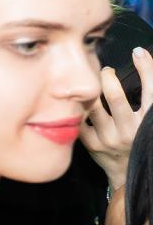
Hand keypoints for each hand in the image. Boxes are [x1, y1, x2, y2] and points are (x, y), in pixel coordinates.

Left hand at [81, 47, 150, 189]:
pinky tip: (78, 101)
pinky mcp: (91, 144)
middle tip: (106, 71)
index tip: (139, 52)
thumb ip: (146, 99)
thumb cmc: (140, 139)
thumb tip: (141, 62)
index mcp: (149, 122)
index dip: (146, 68)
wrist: (128, 172)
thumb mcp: (149, 119)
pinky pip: (79, 118)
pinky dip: (79, 106)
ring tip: (91, 84)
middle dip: (108, 77)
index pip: (151, 91)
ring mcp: (109, 138)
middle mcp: (131, 130)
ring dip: (90, 91)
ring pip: (93, 106)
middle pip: (115, 97)